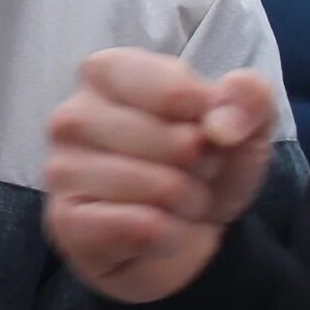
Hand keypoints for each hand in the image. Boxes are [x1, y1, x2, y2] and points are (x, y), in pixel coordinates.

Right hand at [44, 52, 276, 303]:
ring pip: (163, 189)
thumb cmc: (202, 163)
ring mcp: (60, 170)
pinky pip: (145, 229)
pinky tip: (156, 231)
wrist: (185, 231)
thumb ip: (249, 97)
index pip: (177, 90)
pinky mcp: (65, 221)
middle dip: (203, 167)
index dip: (210, 118)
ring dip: (188, 205)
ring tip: (174, 203)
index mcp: (105, 73)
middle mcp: (71, 116)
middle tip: (188, 172)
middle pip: (178, 144)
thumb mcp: (244, 122)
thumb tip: (223, 124)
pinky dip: (171, 237)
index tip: (202, 127)